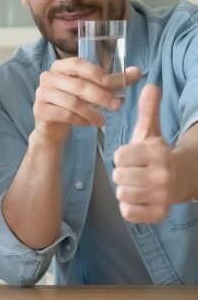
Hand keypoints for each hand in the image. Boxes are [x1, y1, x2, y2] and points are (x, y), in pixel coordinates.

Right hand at [33, 58, 140, 145]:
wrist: (53, 126)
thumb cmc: (75, 103)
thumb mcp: (94, 90)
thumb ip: (113, 81)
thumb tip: (136, 71)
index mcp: (60, 66)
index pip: (78, 64)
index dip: (97, 73)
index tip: (116, 84)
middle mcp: (48, 77)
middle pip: (78, 85)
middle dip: (101, 96)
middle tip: (117, 106)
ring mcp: (41, 94)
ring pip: (72, 102)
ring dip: (92, 112)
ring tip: (103, 120)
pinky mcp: (40, 110)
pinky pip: (65, 115)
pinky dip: (81, 120)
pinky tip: (89, 123)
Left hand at [113, 84, 175, 223]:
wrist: (180, 179)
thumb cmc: (156, 154)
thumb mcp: (150, 131)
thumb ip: (147, 110)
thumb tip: (149, 85)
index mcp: (158, 153)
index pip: (119, 156)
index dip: (122, 156)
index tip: (133, 157)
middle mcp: (162, 175)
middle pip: (119, 176)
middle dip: (123, 173)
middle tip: (135, 172)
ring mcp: (162, 196)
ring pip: (122, 194)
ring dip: (125, 190)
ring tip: (138, 184)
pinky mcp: (159, 214)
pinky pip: (128, 212)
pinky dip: (129, 207)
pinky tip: (140, 198)